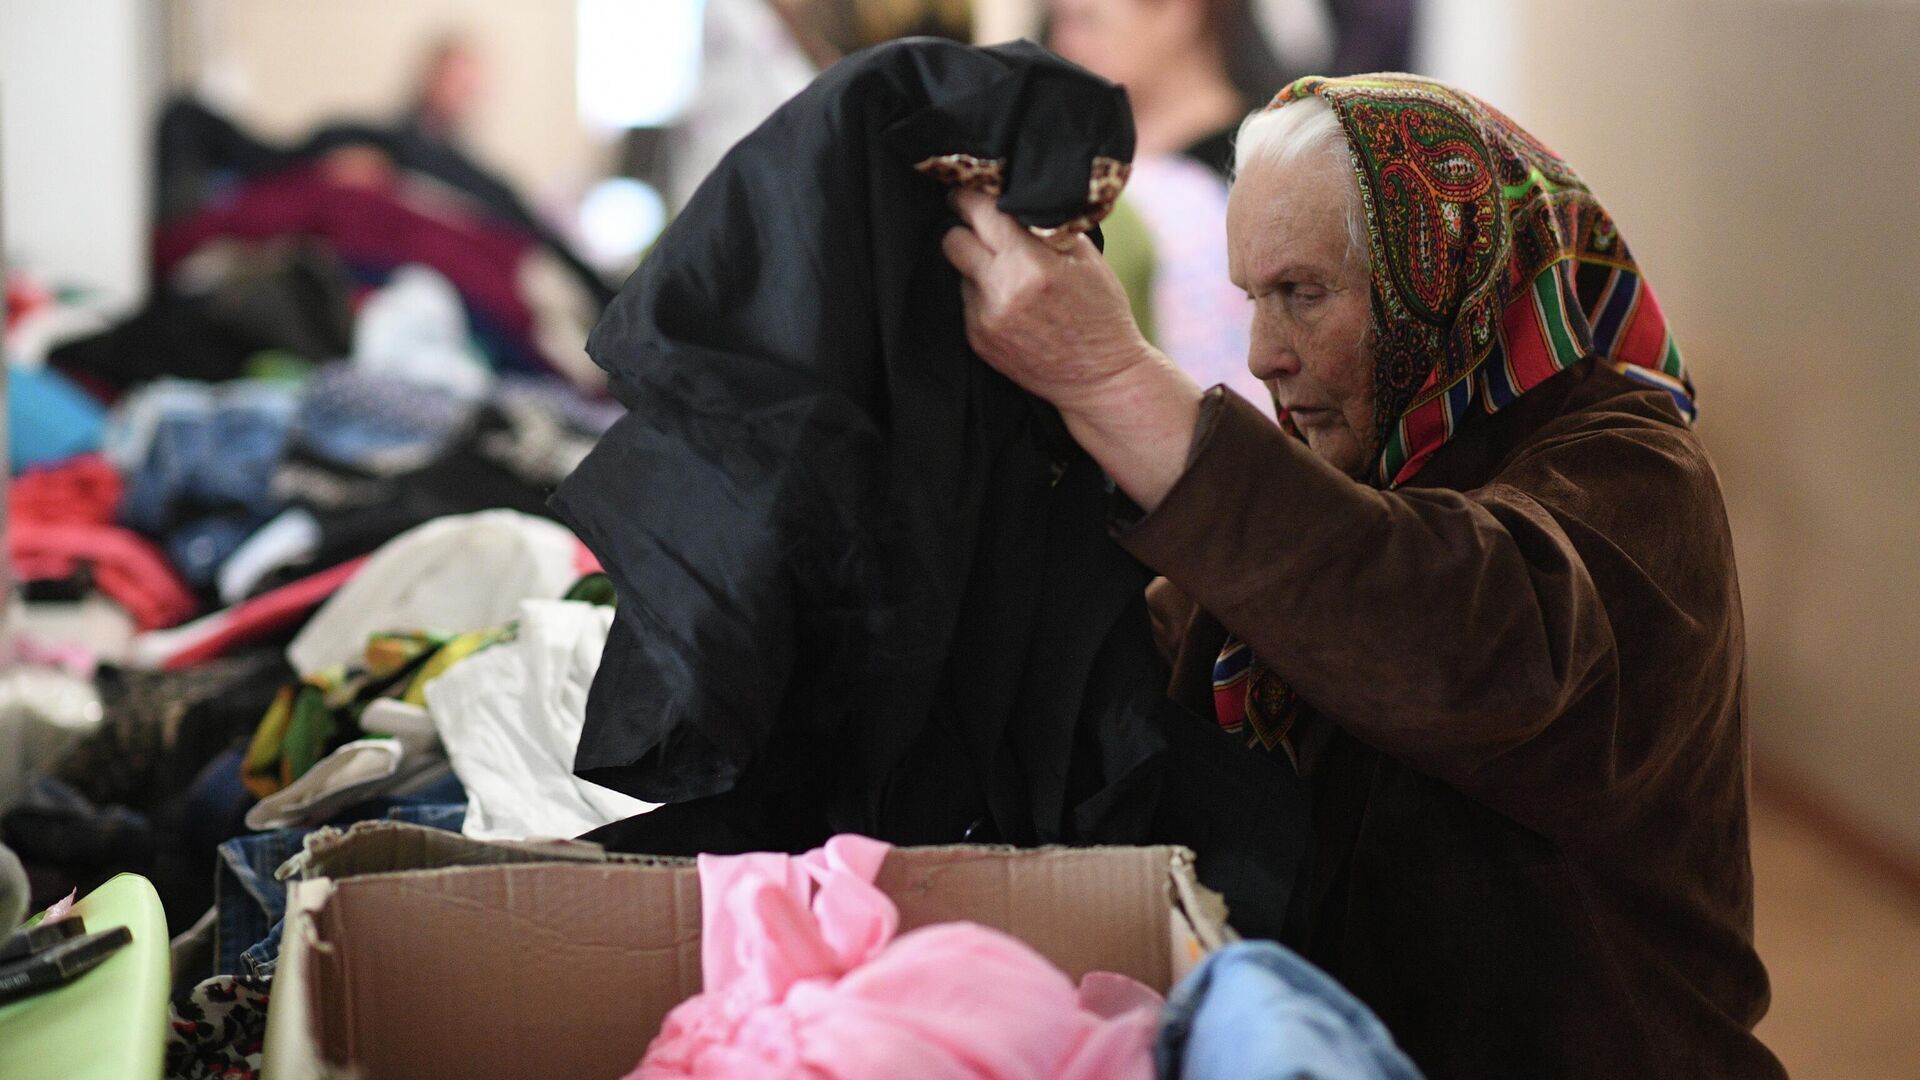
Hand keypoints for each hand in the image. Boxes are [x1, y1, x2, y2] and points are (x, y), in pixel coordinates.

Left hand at [941, 188, 1157, 415]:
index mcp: (1030, 264)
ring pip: (959, 271)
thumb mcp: (1087, 259)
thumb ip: (1047, 226)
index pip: (980, 212)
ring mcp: (985, 318)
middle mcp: (1001, 291)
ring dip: (978, 265)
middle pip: (953, 239)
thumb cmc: (1101, 315)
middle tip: (980, 225)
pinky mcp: (977, 339)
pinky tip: (1012, 303)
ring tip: (1010, 274)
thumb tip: (1014, 196)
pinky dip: (984, 294)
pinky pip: (967, 300)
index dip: (972, 196)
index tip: (971, 192)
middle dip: (965, 228)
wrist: (1100, 378)